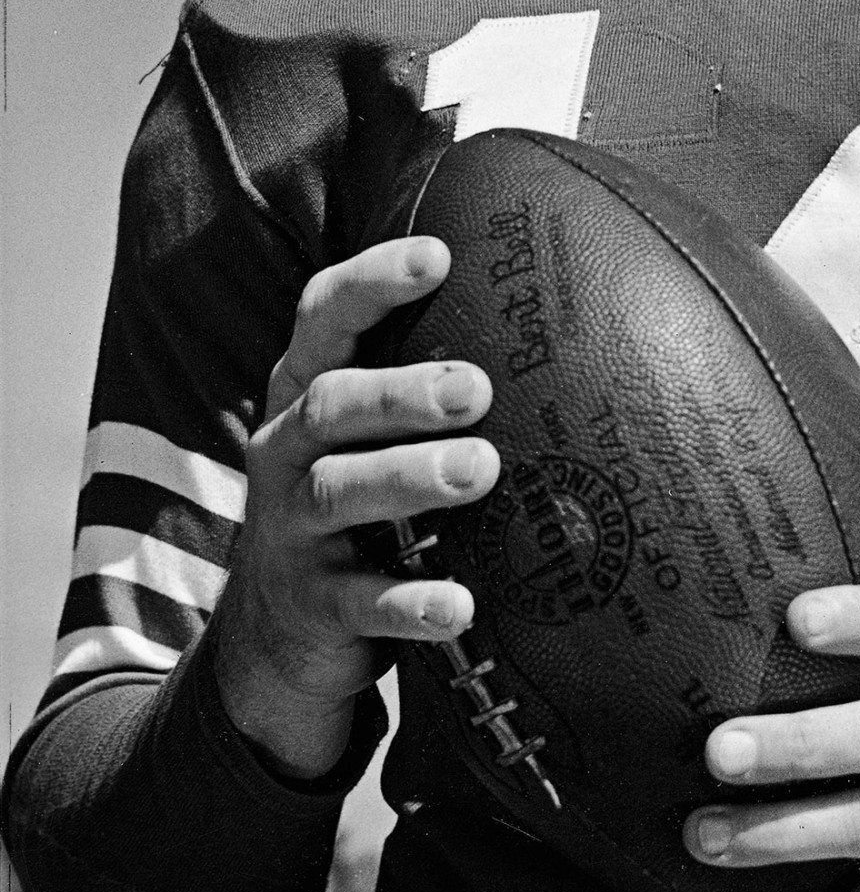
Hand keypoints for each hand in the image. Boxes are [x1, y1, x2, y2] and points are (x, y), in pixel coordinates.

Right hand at [212, 237, 499, 778]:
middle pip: (330, 402)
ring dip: (410, 477)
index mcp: (305, 391)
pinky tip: (460, 604)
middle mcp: (287, 449)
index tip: (437, 256)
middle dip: (402, 391)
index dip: (373, 281)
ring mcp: (292, 528)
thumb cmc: (356, 498)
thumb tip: (547, 316)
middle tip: (476, 388)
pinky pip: (359, 602)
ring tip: (480, 469)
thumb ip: (422, 378)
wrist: (279, 636)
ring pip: (339, 491)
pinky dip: (410, 601)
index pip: (323, 317)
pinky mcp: (312, 605)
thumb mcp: (367, 433)